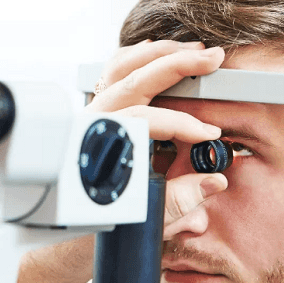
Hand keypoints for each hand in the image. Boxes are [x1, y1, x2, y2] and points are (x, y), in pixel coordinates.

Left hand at [88, 40, 228, 234]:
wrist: (68, 232)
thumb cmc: (101, 225)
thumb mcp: (143, 218)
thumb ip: (180, 200)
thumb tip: (215, 180)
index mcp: (99, 148)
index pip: (145, 122)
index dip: (182, 125)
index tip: (210, 135)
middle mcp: (91, 125)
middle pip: (133, 80)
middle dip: (177, 65)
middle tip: (212, 58)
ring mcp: (90, 115)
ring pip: (121, 68)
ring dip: (159, 55)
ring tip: (193, 50)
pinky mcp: (95, 113)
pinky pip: (113, 74)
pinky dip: (137, 59)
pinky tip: (159, 54)